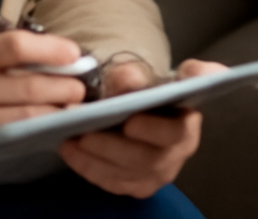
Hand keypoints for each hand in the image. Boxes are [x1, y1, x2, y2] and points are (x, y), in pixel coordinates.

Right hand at [0, 30, 87, 164]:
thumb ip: (3, 59)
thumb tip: (57, 57)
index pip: (14, 45)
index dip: (50, 48)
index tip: (74, 52)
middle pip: (27, 85)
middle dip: (64, 86)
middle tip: (83, 87)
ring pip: (24, 115)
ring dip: (56, 112)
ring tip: (75, 108)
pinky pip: (11, 135)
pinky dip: (36, 131)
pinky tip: (51, 128)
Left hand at [59, 58, 224, 197]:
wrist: (144, 107)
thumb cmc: (147, 89)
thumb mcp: (146, 74)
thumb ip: (141, 74)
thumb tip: (129, 79)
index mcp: (187, 122)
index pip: (175, 132)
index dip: (153, 129)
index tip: (130, 122)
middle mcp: (178, 153)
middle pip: (147, 159)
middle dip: (113, 147)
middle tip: (85, 134)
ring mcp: (159, 173)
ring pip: (127, 174)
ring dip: (96, 159)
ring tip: (71, 140)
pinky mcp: (138, 184)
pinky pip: (114, 183)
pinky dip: (89, 168)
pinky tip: (70, 151)